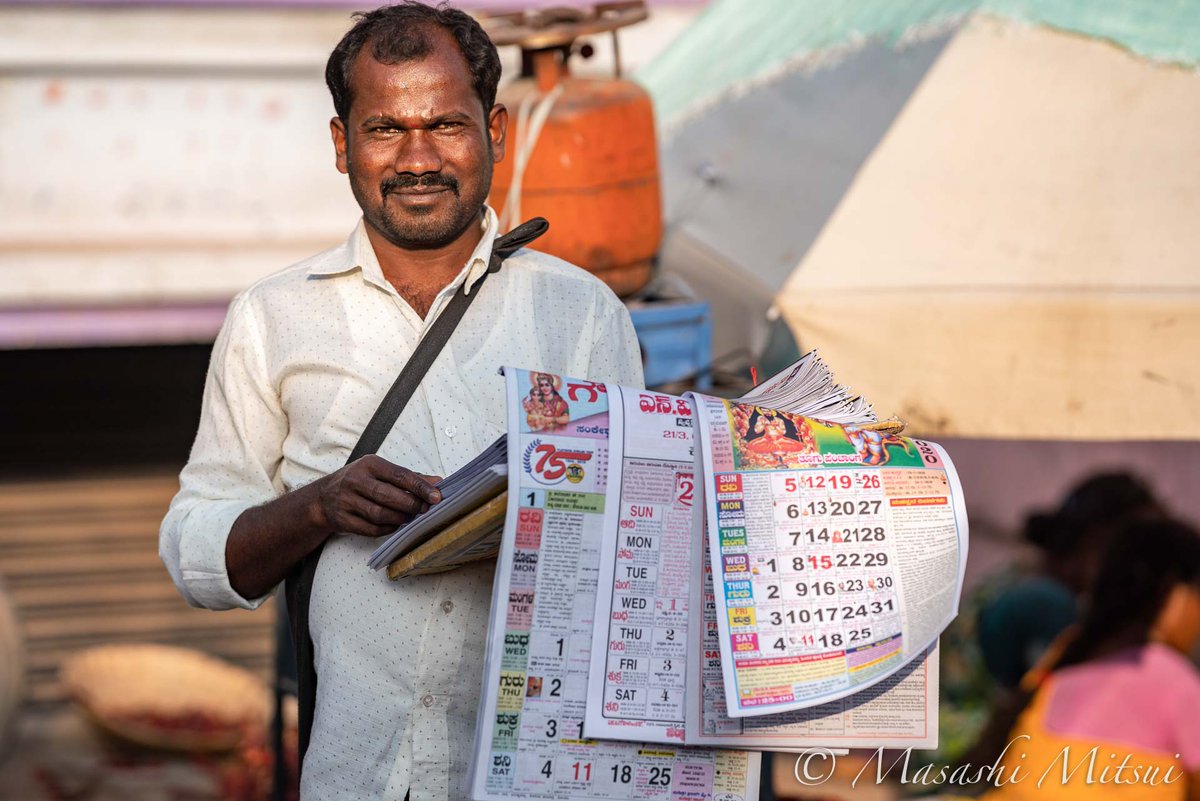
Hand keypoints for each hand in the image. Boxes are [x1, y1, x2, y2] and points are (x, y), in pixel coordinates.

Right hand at [312, 455, 441, 536]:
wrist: (324, 497)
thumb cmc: (359, 481)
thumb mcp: (381, 472)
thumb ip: (410, 477)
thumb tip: (438, 482)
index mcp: (369, 465)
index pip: (400, 475)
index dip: (420, 487)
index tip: (436, 497)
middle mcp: (356, 481)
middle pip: (389, 496)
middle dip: (412, 505)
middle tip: (425, 510)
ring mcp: (347, 501)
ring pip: (380, 514)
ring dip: (400, 518)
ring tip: (410, 517)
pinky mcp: (343, 520)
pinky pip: (371, 529)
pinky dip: (387, 529)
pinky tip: (395, 525)